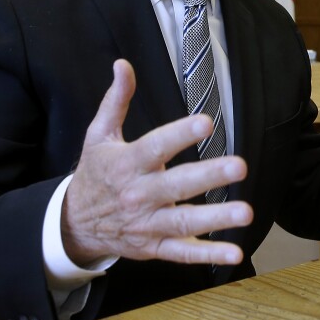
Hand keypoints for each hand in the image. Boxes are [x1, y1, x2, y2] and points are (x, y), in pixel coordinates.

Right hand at [61, 59, 252, 266]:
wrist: (73, 223)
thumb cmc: (95, 173)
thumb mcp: (98, 134)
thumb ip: (115, 100)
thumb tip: (123, 65)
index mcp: (127, 163)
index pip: (156, 147)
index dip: (180, 134)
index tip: (206, 123)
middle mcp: (139, 194)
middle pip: (177, 185)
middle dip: (209, 176)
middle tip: (240, 167)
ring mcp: (148, 224)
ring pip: (184, 222)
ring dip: (216, 219)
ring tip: (246, 212)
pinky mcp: (154, 247)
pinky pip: (183, 253)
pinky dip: (208, 255)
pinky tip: (234, 253)